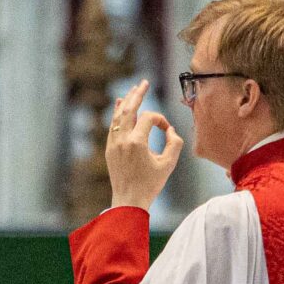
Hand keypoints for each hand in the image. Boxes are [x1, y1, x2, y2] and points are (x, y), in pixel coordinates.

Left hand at [106, 79, 182, 211]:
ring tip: (133, 90)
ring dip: (126, 101)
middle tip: (144, 82)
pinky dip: (117, 113)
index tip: (166, 130)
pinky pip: (112, 125)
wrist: (129, 200)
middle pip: (129, 109)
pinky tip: (119, 104)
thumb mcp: (169, 164)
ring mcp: (113, 143)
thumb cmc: (150, 184)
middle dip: (137, 94)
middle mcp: (122, 139)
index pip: (149, 118)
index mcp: (137, 142)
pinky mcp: (109, 148)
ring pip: (118, 115)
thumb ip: (175, 143)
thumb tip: (169, 129)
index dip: (160, 119)